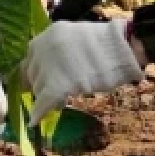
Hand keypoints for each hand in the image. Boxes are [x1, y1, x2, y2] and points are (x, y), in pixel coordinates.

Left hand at [23, 17, 142, 121]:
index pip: (31, 58)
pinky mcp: (57, 84)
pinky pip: (43, 102)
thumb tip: (50, 70)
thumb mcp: (75, 38)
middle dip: (42, 86)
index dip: (38, 73)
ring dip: (45, 97)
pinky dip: (39, 113)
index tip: (44, 81)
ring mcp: (49, 65)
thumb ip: (60, 50)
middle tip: (54, 95)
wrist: (123, 48)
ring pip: (38, 89)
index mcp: (47, 35)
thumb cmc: (106, 45)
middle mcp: (43, 48)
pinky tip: (36, 120)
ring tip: (60, 102)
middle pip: (33, 74)